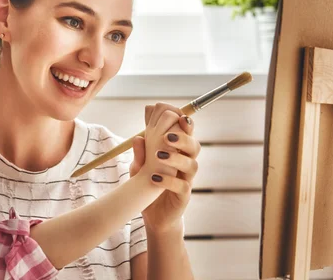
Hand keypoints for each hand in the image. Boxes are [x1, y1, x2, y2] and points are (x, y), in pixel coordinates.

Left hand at [129, 103, 200, 233]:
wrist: (154, 215)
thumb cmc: (149, 185)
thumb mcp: (140, 168)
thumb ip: (140, 153)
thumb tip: (137, 137)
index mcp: (177, 152)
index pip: (186, 134)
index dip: (185, 124)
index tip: (178, 116)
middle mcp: (186, 163)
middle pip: (194, 146)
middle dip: (183, 138)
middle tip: (167, 136)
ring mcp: (187, 180)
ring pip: (191, 165)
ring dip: (176, 158)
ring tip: (159, 156)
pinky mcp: (184, 196)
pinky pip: (182, 187)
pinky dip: (169, 181)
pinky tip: (155, 179)